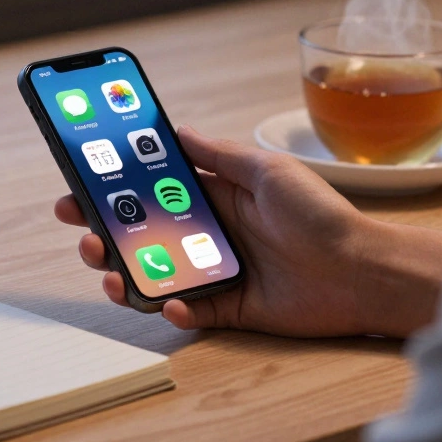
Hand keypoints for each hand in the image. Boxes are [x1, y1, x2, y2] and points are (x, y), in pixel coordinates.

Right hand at [54, 126, 441, 337]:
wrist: (362, 270)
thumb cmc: (322, 214)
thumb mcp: (267, 170)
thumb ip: (219, 154)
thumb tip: (175, 130)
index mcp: (217, 196)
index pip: (153, 190)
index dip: (115, 190)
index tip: (80, 188)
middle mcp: (212, 233)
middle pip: (144, 234)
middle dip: (107, 235)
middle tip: (86, 237)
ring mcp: (219, 271)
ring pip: (157, 274)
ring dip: (127, 275)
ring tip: (113, 274)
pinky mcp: (231, 307)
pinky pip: (190, 311)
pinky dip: (174, 308)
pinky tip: (171, 301)